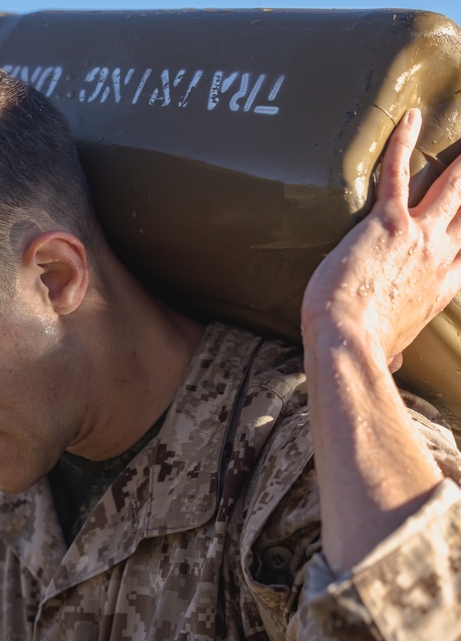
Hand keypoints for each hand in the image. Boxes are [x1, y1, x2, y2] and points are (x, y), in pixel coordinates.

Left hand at [301, 109, 460, 359]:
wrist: (349, 344)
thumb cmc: (362, 349)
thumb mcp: (392, 350)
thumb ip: (397, 350)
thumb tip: (394, 364)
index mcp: (443, 287)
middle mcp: (441, 256)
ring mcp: (418, 236)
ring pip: (452, 185)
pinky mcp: (386, 222)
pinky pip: (397, 173)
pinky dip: (403, 143)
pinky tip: (410, 117)